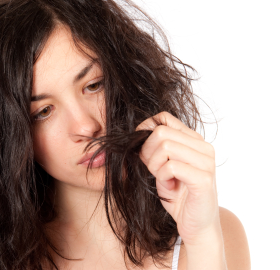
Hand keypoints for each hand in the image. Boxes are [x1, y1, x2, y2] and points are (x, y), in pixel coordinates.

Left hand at [136, 111, 220, 245]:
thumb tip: (137, 134)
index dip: (145, 131)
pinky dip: (162, 177)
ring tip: (162, 179)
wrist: (196, 225)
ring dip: (154, 166)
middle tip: (152, 169)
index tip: (142, 150)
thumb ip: (155, 148)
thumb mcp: (162, 166)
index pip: (164, 118)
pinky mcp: (204, 179)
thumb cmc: (178, 195)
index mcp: (194, 140)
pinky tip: (169, 187)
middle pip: (160, 132)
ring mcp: (206, 162)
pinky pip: (170, 167)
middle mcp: (204, 147)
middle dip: (147, 152)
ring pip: (165, 147)